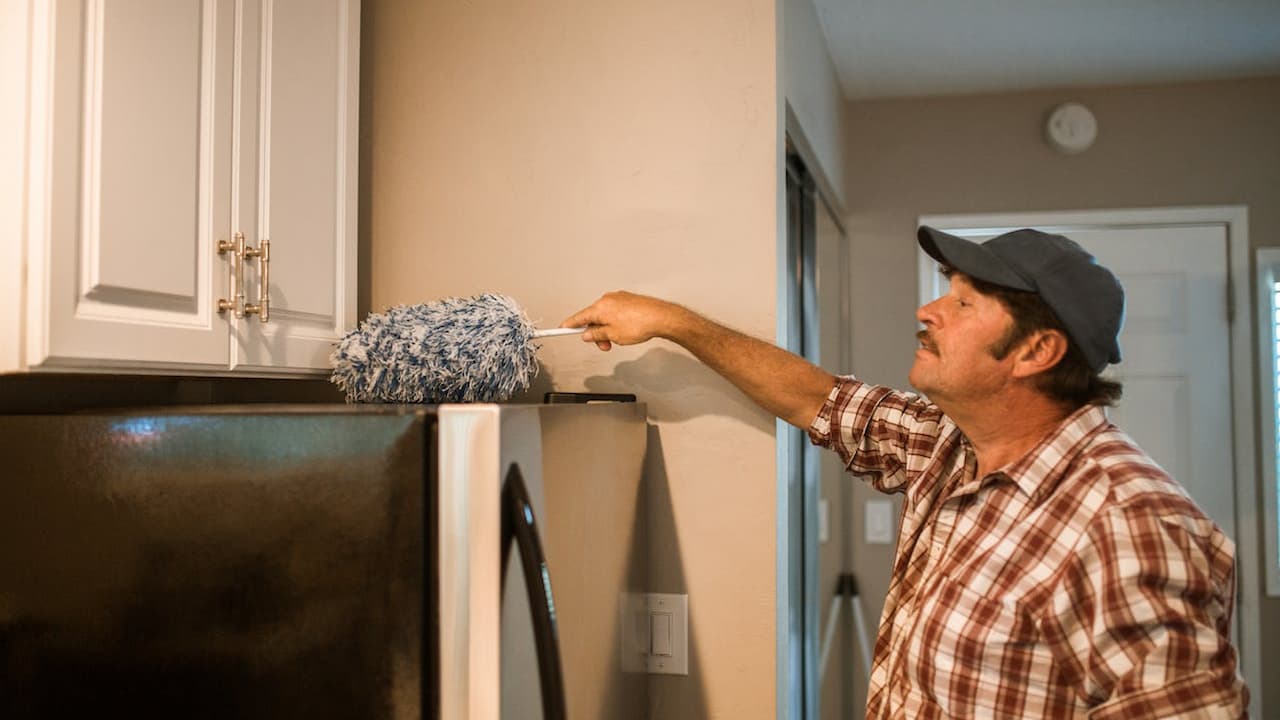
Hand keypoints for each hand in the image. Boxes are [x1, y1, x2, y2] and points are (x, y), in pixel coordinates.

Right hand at [560, 291, 683, 350]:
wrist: (660, 317)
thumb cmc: (640, 324)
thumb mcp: (613, 335)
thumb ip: (597, 335)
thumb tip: (588, 334)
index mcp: (600, 307)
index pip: (579, 317)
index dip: (569, 325)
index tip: (561, 329)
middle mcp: (607, 300)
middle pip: (593, 317)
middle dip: (596, 333)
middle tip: (604, 344)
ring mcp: (618, 298)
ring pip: (605, 316)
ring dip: (607, 329)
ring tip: (618, 339)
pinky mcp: (628, 300)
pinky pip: (615, 312)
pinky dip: (615, 322)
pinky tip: (625, 330)